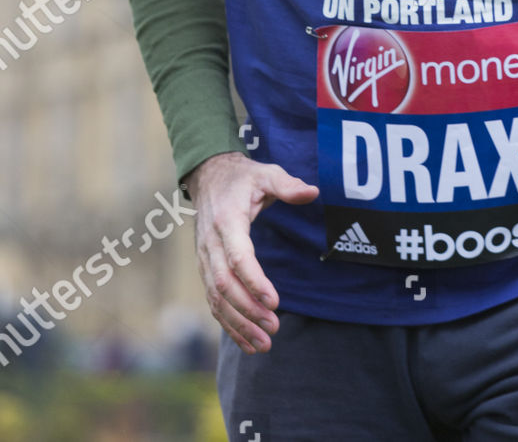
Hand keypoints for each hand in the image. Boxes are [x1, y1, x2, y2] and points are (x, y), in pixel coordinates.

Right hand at [183, 151, 317, 352]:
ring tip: (264, 343)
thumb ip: (287, 185)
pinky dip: (228, 325)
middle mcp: (210, 244)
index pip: (238, 257)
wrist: (209, 177)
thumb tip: (312, 192)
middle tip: (274, 329)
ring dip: (238, 324)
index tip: (275, 301)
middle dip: (249, 311)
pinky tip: (247, 342)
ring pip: (216, 299)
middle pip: (225, 285)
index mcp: (226, 221)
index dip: (254, 282)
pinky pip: (213, 302)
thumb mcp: (266, 173)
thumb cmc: (242, 178)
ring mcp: (204, 259)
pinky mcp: (205, 269)